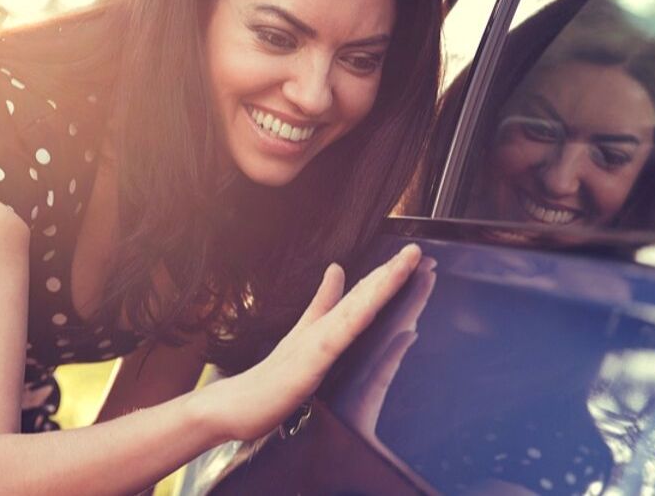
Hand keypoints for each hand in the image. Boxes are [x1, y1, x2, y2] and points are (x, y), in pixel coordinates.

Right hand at [197, 243, 423, 441]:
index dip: (389, 274)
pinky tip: (373, 301)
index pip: (364, 294)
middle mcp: (325, 326)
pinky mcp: (311, 360)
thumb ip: (322, 303)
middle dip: (394, 271)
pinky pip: (338, 335)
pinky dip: (356, 315)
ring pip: (358, 306)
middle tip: (419, 249)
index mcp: (328, 323)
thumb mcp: (304, 334)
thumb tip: (337, 270)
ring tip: (406, 262)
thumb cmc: (270, 376)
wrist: (235, 404)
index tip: (414, 256)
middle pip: (366, 294)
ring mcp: (318, 341)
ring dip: (384, 283)